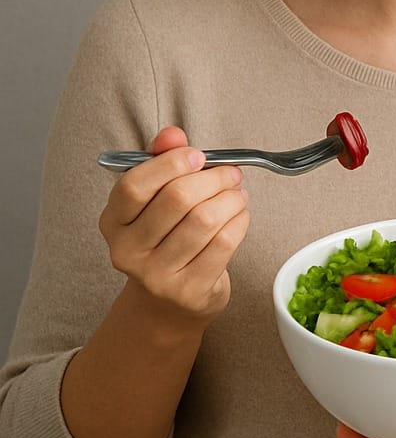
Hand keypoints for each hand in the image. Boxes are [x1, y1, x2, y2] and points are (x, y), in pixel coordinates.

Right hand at [99, 125, 251, 328]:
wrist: (166, 303)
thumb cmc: (165, 238)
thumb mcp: (154, 200)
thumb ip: (161, 161)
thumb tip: (173, 134)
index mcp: (112, 222)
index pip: (134, 186)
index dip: (171, 164)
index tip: (198, 156)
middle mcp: (127, 251)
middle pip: (177, 199)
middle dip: (213, 178)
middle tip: (231, 173)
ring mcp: (157, 275)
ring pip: (205, 220)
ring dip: (232, 199)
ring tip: (238, 193)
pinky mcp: (189, 290)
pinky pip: (224, 243)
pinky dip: (240, 221)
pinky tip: (240, 215)